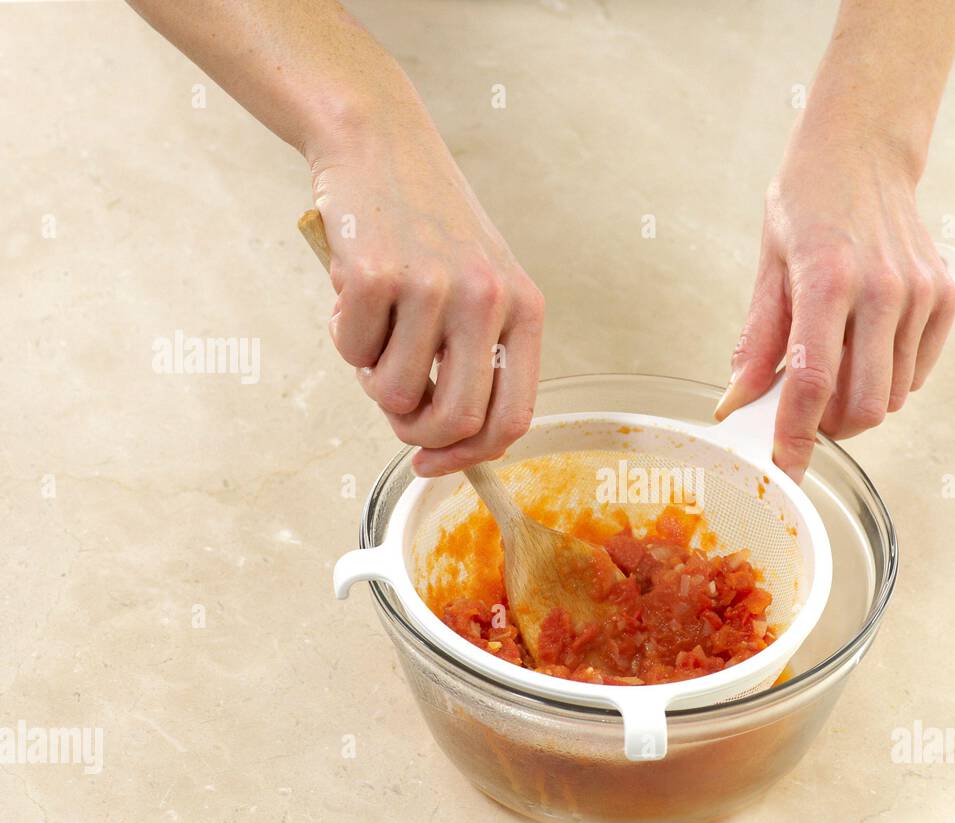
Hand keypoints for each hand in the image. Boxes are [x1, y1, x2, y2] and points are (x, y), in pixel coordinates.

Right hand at [309, 101, 542, 476]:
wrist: (379, 142)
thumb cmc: (427, 226)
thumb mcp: (481, 287)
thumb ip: (476, 358)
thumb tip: (448, 442)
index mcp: (525, 310)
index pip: (512, 418)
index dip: (470, 455)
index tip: (433, 462)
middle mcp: (489, 300)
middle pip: (454, 420)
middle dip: (414, 432)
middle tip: (394, 408)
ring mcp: (434, 286)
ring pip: (394, 393)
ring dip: (371, 376)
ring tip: (374, 328)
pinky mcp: (377, 273)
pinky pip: (353, 351)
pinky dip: (344, 336)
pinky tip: (352, 294)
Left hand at [714, 132, 954, 481]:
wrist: (864, 150)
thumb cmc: (808, 203)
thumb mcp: (768, 265)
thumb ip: (757, 340)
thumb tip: (737, 403)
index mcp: (827, 279)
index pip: (812, 381)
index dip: (795, 436)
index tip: (784, 469)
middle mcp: (881, 289)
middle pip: (862, 405)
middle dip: (830, 426)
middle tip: (806, 409)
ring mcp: (920, 293)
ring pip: (892, 397)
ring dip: (859, 402)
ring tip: (837, 364)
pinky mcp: (945, 296)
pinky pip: (917, 374)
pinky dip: (889, 379)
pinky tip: (868, 346)